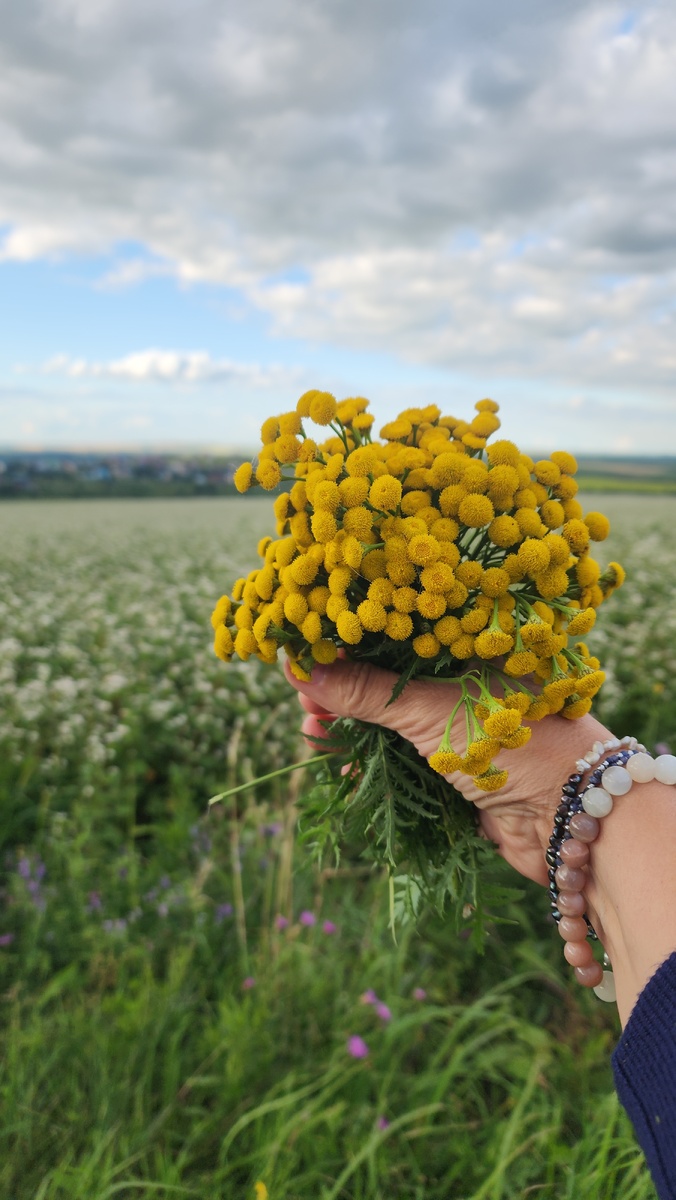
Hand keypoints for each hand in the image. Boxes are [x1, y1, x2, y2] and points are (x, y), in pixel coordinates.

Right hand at [284, 659, 612, 887]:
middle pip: (392, 677)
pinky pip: (405, 756)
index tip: (307, 654)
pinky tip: (342, 762)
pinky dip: (373, 758)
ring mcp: (465, 723)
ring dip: (353, 726)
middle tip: (304, 700)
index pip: (399, 632)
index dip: (352, 643)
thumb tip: (301, 669)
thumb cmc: (513, 741)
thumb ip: (366, 692)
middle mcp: (469, 678)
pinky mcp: (461, 765)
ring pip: (395, 719)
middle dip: (345, 688)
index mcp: (472, 643)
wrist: (573, 819)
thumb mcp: (431, 710)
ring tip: (313, 731)